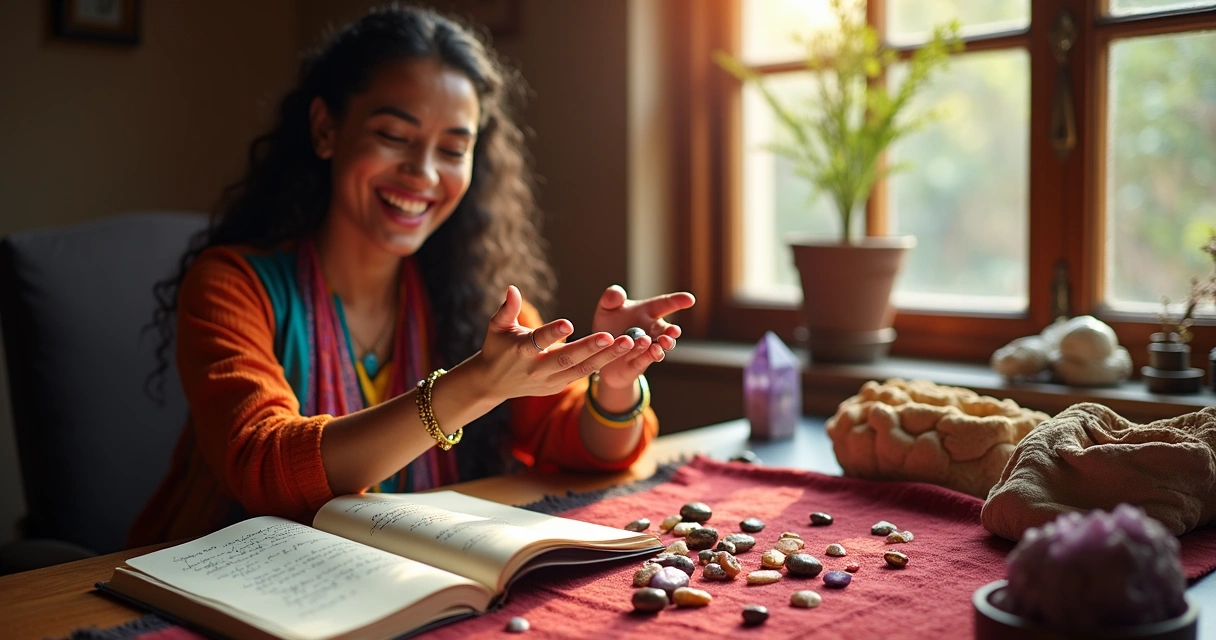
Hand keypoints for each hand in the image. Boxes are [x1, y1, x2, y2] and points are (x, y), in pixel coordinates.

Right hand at [470, 286, 636, 400]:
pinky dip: (601, 364)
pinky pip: (582, 375)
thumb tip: (512, 288)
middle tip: (612, 336)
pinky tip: (621, 353)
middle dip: (590, 348)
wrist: (492, 383)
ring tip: (627, 343)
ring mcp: (549, 380)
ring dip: (606, 357)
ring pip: (581, 369)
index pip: (539, 340)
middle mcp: (536, 368)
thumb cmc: (497, 347)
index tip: (568, 323)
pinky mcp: (557, 386)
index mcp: (520, 351)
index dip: (553, 333)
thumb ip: (507, 309)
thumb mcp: (497, 327)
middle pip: (566, 358)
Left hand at [591, 285, 695, 390]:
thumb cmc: (608, 328)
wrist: (600, 355)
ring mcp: (646, 349)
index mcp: (647, 314)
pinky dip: (647, 357)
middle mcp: (651, 332)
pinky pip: (644, 361)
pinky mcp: (637, 364)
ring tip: (661, 343)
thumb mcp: (606, 309)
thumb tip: (617, 293)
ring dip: (660, 346)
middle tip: (674, 330)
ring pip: (658, 348)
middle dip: (671, 332)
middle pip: (665, 331)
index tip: (689, 299)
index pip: (665, 305)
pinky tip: (650, 352)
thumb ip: (611, 299)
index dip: (677, 301)